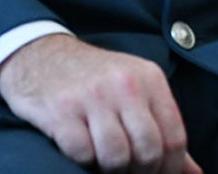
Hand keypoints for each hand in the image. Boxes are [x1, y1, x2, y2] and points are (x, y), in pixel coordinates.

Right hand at [0, 34, 196, 173]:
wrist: (43, 57)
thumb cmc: (97, 81)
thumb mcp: (137, 92)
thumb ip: (166, 131)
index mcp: (150, 79)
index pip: (174, 137)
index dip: (170, 168)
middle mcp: (124, 85)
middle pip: (148, 150)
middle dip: (141, 173)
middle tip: (129, 172)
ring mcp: (91, 97)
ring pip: (116, 157)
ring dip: (111, 170)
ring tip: (105, 162)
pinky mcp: (61, 111)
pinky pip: (82, 154)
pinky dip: (83, 162)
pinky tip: (81, 151)